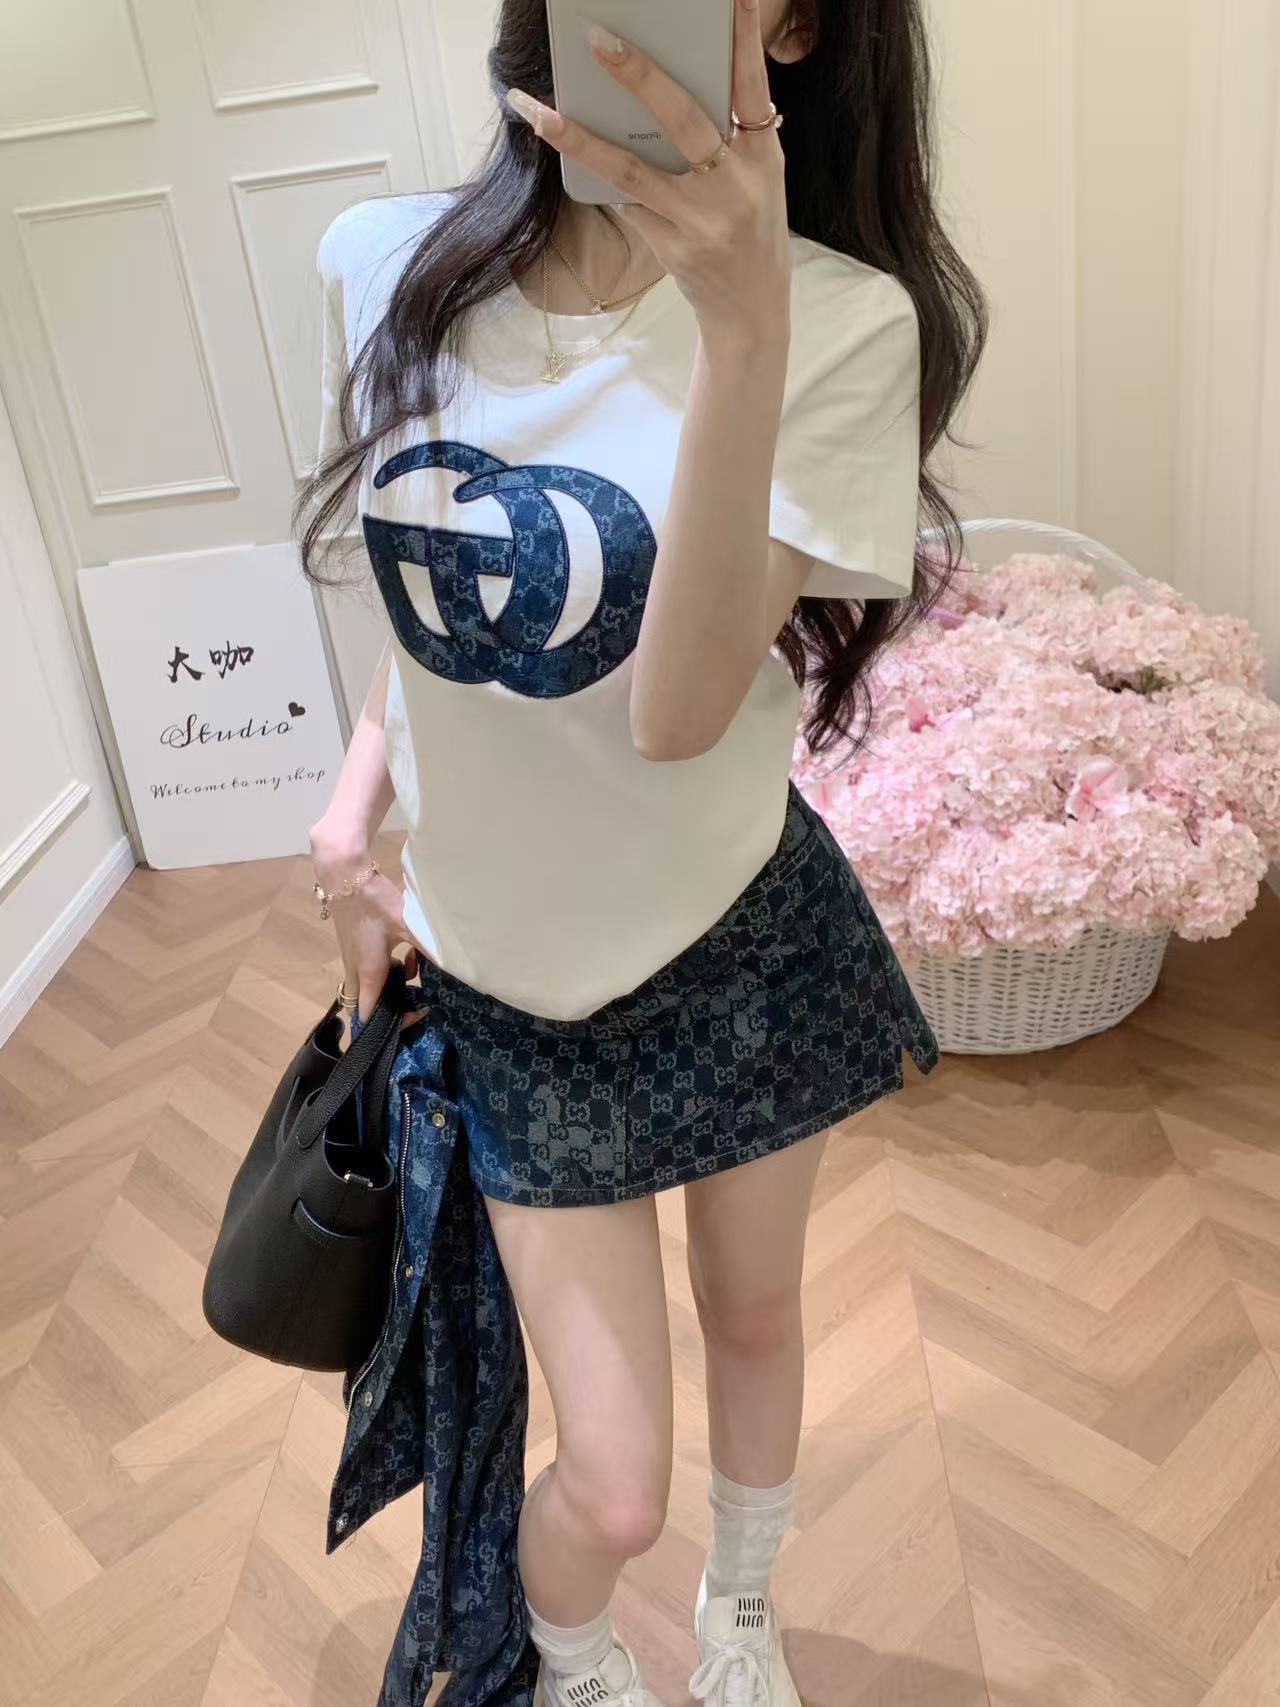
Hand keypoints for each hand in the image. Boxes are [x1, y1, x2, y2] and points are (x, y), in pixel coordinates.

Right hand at [311, 840, 427, 1025]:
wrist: (345, 876)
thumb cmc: (374, 903)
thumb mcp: (406, 925)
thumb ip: (427, 946)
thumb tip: (453, 963)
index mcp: (368, 973)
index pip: (368, 1015)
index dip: (387, 1026)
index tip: (413, 1020)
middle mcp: (356, 971)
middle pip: (365, 1005)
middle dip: (387, 1012)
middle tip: (411, 1008)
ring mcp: (352, 959)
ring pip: (370, 986)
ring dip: (391, 987)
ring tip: (414, 977)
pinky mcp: (354, 946)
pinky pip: (371, 969)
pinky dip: (389, 969)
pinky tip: (408, 956)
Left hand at [507, 0, 791, 346]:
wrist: (751, 310)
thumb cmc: (751, 228)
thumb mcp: (759, 176)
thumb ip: (729, 133)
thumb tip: (664, 85)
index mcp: (762, 156)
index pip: (752, 87)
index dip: (743, 40)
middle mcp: (734, 186)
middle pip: (684, 120)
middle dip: (639, 76)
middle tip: (598, 39)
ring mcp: (701, 221)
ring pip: (632, 170)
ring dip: (580, 138)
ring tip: (537, 110)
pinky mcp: (672, 249)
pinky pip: (626, 204)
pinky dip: (598, 177)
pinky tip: (565, 151)